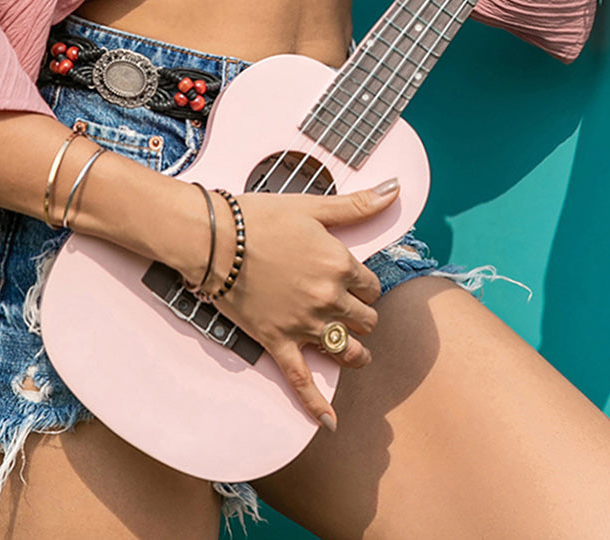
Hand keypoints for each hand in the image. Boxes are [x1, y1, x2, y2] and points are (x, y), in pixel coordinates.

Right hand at [215, 180, 398, 430]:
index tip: (353, 282)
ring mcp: (304, 325)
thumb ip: (356, 204)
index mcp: (339, 264)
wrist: (213, 239)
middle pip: (365, 321)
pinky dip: (317, 405)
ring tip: (356, 353)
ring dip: (355, 354)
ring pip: (347, 352)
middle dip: (362, 317)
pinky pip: (302, 382)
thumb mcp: (312, 207)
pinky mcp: (278, 343)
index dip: (364, 286)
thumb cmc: (260, 217)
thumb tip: (396, 187)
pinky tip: (330, 423)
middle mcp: (328, 299)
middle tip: (351, 312)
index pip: (372, 287)